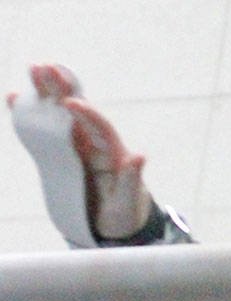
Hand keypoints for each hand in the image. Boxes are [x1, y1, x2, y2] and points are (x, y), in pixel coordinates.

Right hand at [7, 65, 152, 239]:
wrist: (114, 225)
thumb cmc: (125, 213)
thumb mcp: (128, 201)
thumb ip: (130, 179)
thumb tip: (139, 155)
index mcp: (112, 152)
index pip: (101, 128)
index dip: (88, 115)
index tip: (72, 102)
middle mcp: (95, 143)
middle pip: (79, 112)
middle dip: (64, 89)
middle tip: (46, 67)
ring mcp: (78, 146)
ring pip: (61, 115)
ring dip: (47, 93)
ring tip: (33, 69)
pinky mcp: (63, 153)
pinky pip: (46, 130)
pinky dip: (31, 114)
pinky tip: (15, 97)